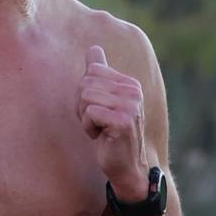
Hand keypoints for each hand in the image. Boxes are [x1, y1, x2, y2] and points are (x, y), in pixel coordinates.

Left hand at [78, 45, 150, 203]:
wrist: (126, 167)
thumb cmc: (112, 134)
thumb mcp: (105, 101)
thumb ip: (100, 74)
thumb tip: (93, 48)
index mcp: (129, 83)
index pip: (92, 71)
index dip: (85, 92)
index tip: (98, 110)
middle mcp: (133, 91)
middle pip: (86, 83)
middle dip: (83, 105)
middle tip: (97, 122)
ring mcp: (130, 106)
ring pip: (86, 96)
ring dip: (85, 117)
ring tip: (99, 129)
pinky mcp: (123, 121)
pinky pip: (90, 112)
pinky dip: (89, 127)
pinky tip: (101, 136)